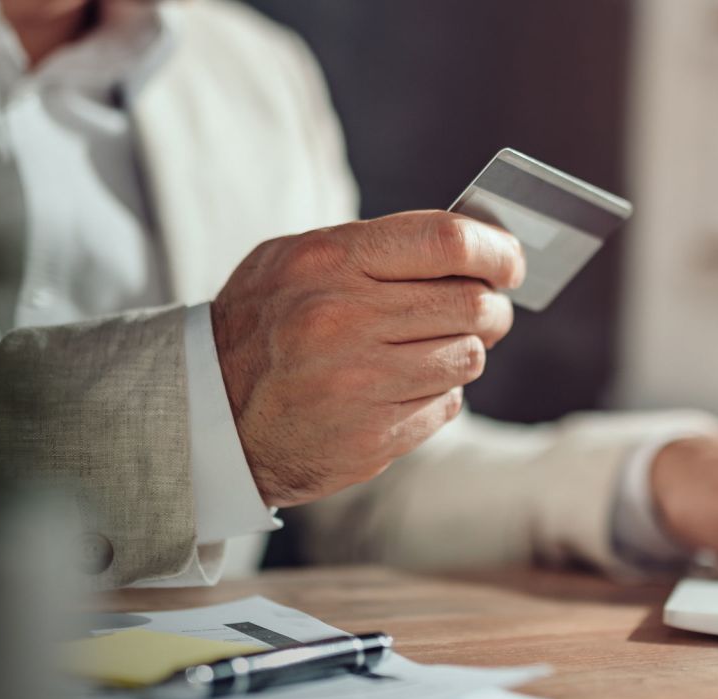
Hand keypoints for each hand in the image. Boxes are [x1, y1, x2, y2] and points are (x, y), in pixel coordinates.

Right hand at [212, 211, 524, 505]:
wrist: (206, 415)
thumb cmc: (259, 325)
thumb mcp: (292, 262)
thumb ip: (370, 247)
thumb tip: (464, 242)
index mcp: (330, 263)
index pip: (447, 242)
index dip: (496, 249)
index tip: (510, 261)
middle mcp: (347, 321)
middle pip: (471, 303)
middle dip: (491, 305)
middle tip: (486, 308)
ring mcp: (361, 384)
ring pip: (467, 357)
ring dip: (463, 351)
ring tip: (434, 348)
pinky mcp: (373, 437)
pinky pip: (445, 404)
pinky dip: (438, 394)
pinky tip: (403, 388)